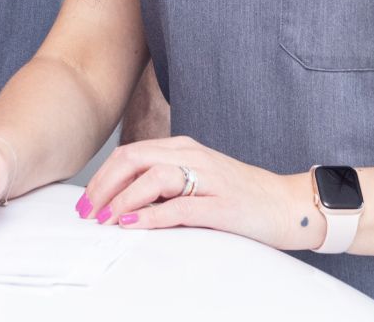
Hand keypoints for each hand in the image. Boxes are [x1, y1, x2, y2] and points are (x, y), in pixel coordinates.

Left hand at [77, 136, 314, 249]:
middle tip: (88, 212)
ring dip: (122, 200)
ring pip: (152, 178)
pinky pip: (178, 206)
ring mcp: (208, 178)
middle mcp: (192, 156)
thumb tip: (123, 202)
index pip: (130, 154)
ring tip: (106, 219)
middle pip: (133, 160)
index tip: (87, 202)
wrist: (286, 204)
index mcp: (183, 148)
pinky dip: (150, 215)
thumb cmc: (239, 195)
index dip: (102, 178)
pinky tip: (133, 225)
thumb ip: (165, 184)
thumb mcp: (197, 180)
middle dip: (103, 187)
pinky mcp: (220, 204)